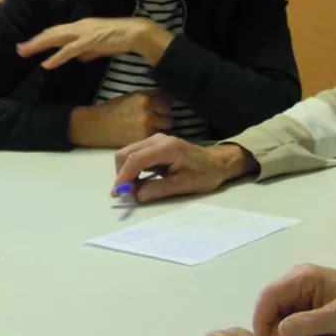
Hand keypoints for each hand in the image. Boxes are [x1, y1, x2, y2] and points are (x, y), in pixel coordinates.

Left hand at [16, 17, 171, 69]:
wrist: (135, 33)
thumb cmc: (118, 39)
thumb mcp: (98, 47)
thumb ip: (87, 52)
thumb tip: (79, 59)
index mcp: (79, 27)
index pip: (56, 32)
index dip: (41, 38)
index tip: (28, 45)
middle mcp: (78, 26)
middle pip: (51, 33)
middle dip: (34, 42)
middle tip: (19, 49)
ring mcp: (83, 32)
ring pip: (55, 38)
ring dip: (39, 46)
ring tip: (25, 53)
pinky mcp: (90, 40)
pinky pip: (69, 50)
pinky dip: (56, 57)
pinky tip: (46, 64)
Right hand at [69, 91, 171, 148]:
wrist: (96, 125)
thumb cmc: (113, 110)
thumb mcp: (132, 96)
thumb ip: (150, 97)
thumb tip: (168, 99)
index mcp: (145, 98)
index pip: (168, 102)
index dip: (164, 107)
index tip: (160, 111)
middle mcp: (148, 113)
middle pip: (169, 117)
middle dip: (164, 120)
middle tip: (156, 123)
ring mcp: (146, 128)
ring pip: (164, 130)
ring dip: (160, 130)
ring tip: (149, 130)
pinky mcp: (142, 140)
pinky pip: (155, 139)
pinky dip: (152, 139)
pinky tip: (143, 137)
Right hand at [111, 135, 254, 201]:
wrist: (218, 163)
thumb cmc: (204, 174)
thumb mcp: (183, 186)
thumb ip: (157, 190)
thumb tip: (135, 195)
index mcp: (167, 148)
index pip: (136, 160)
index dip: (123, 177)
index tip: (117, 193)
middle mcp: (157, 140)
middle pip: (125, 153)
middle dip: (122, 174)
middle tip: (127, 193)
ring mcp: (155, 141)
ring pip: (128, 154)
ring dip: (126, 172)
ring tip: (135, 189)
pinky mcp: (154, 145)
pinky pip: (135, 155)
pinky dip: (132, 169)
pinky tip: (140, 181)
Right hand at [252, 264, 335, 335]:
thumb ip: (307, 323)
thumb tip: (279, 332)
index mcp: (302, 277)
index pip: (268, 296)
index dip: (261, 319)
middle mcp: (297, 281)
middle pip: (271, 307)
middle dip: (278, 329)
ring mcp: (302, 292)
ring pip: (280, 316)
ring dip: (290, 333)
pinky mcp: (308, 304)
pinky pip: (291, 319)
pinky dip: (298, 332)